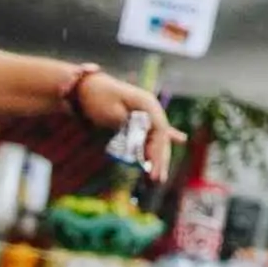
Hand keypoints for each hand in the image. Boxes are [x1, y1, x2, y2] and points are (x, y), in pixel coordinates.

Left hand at [67, 66, 177, 182]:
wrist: (85, 87)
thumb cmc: (98, 98)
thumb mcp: (113, 113)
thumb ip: (130, 128)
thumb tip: (141, 143)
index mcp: (147, 104)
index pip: (160, 130)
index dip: (158, 150)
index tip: (153, 167)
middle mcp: (151, 108)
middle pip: (161, 136)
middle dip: (160, 159)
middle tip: (158, 179)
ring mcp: (146, 112)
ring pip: (157, 137)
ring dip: (159, 156)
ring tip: (159, 177)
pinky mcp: (138, 117)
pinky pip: (153, 132)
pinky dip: (163, 139)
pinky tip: (182, 138)